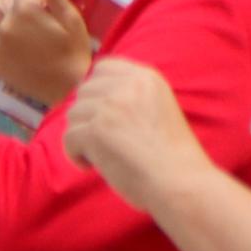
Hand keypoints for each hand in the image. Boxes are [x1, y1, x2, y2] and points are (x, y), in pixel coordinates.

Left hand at [59, 59, 206, 207]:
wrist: (181, 182)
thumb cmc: (171, 156)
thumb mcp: (157, 109)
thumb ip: (130, 97)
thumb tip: (88, 99)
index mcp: (146, 77)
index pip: (104, 67)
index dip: (97, 91)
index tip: (103, 115)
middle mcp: (128, 84)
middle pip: (84, 91)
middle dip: (88, 116)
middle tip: (104, 142)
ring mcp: (110, 105)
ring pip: (73, 115)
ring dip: (82, 136)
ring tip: (102, 156)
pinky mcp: (96, 130)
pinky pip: (69, 138)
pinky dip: (76, 155)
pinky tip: (93, 166)